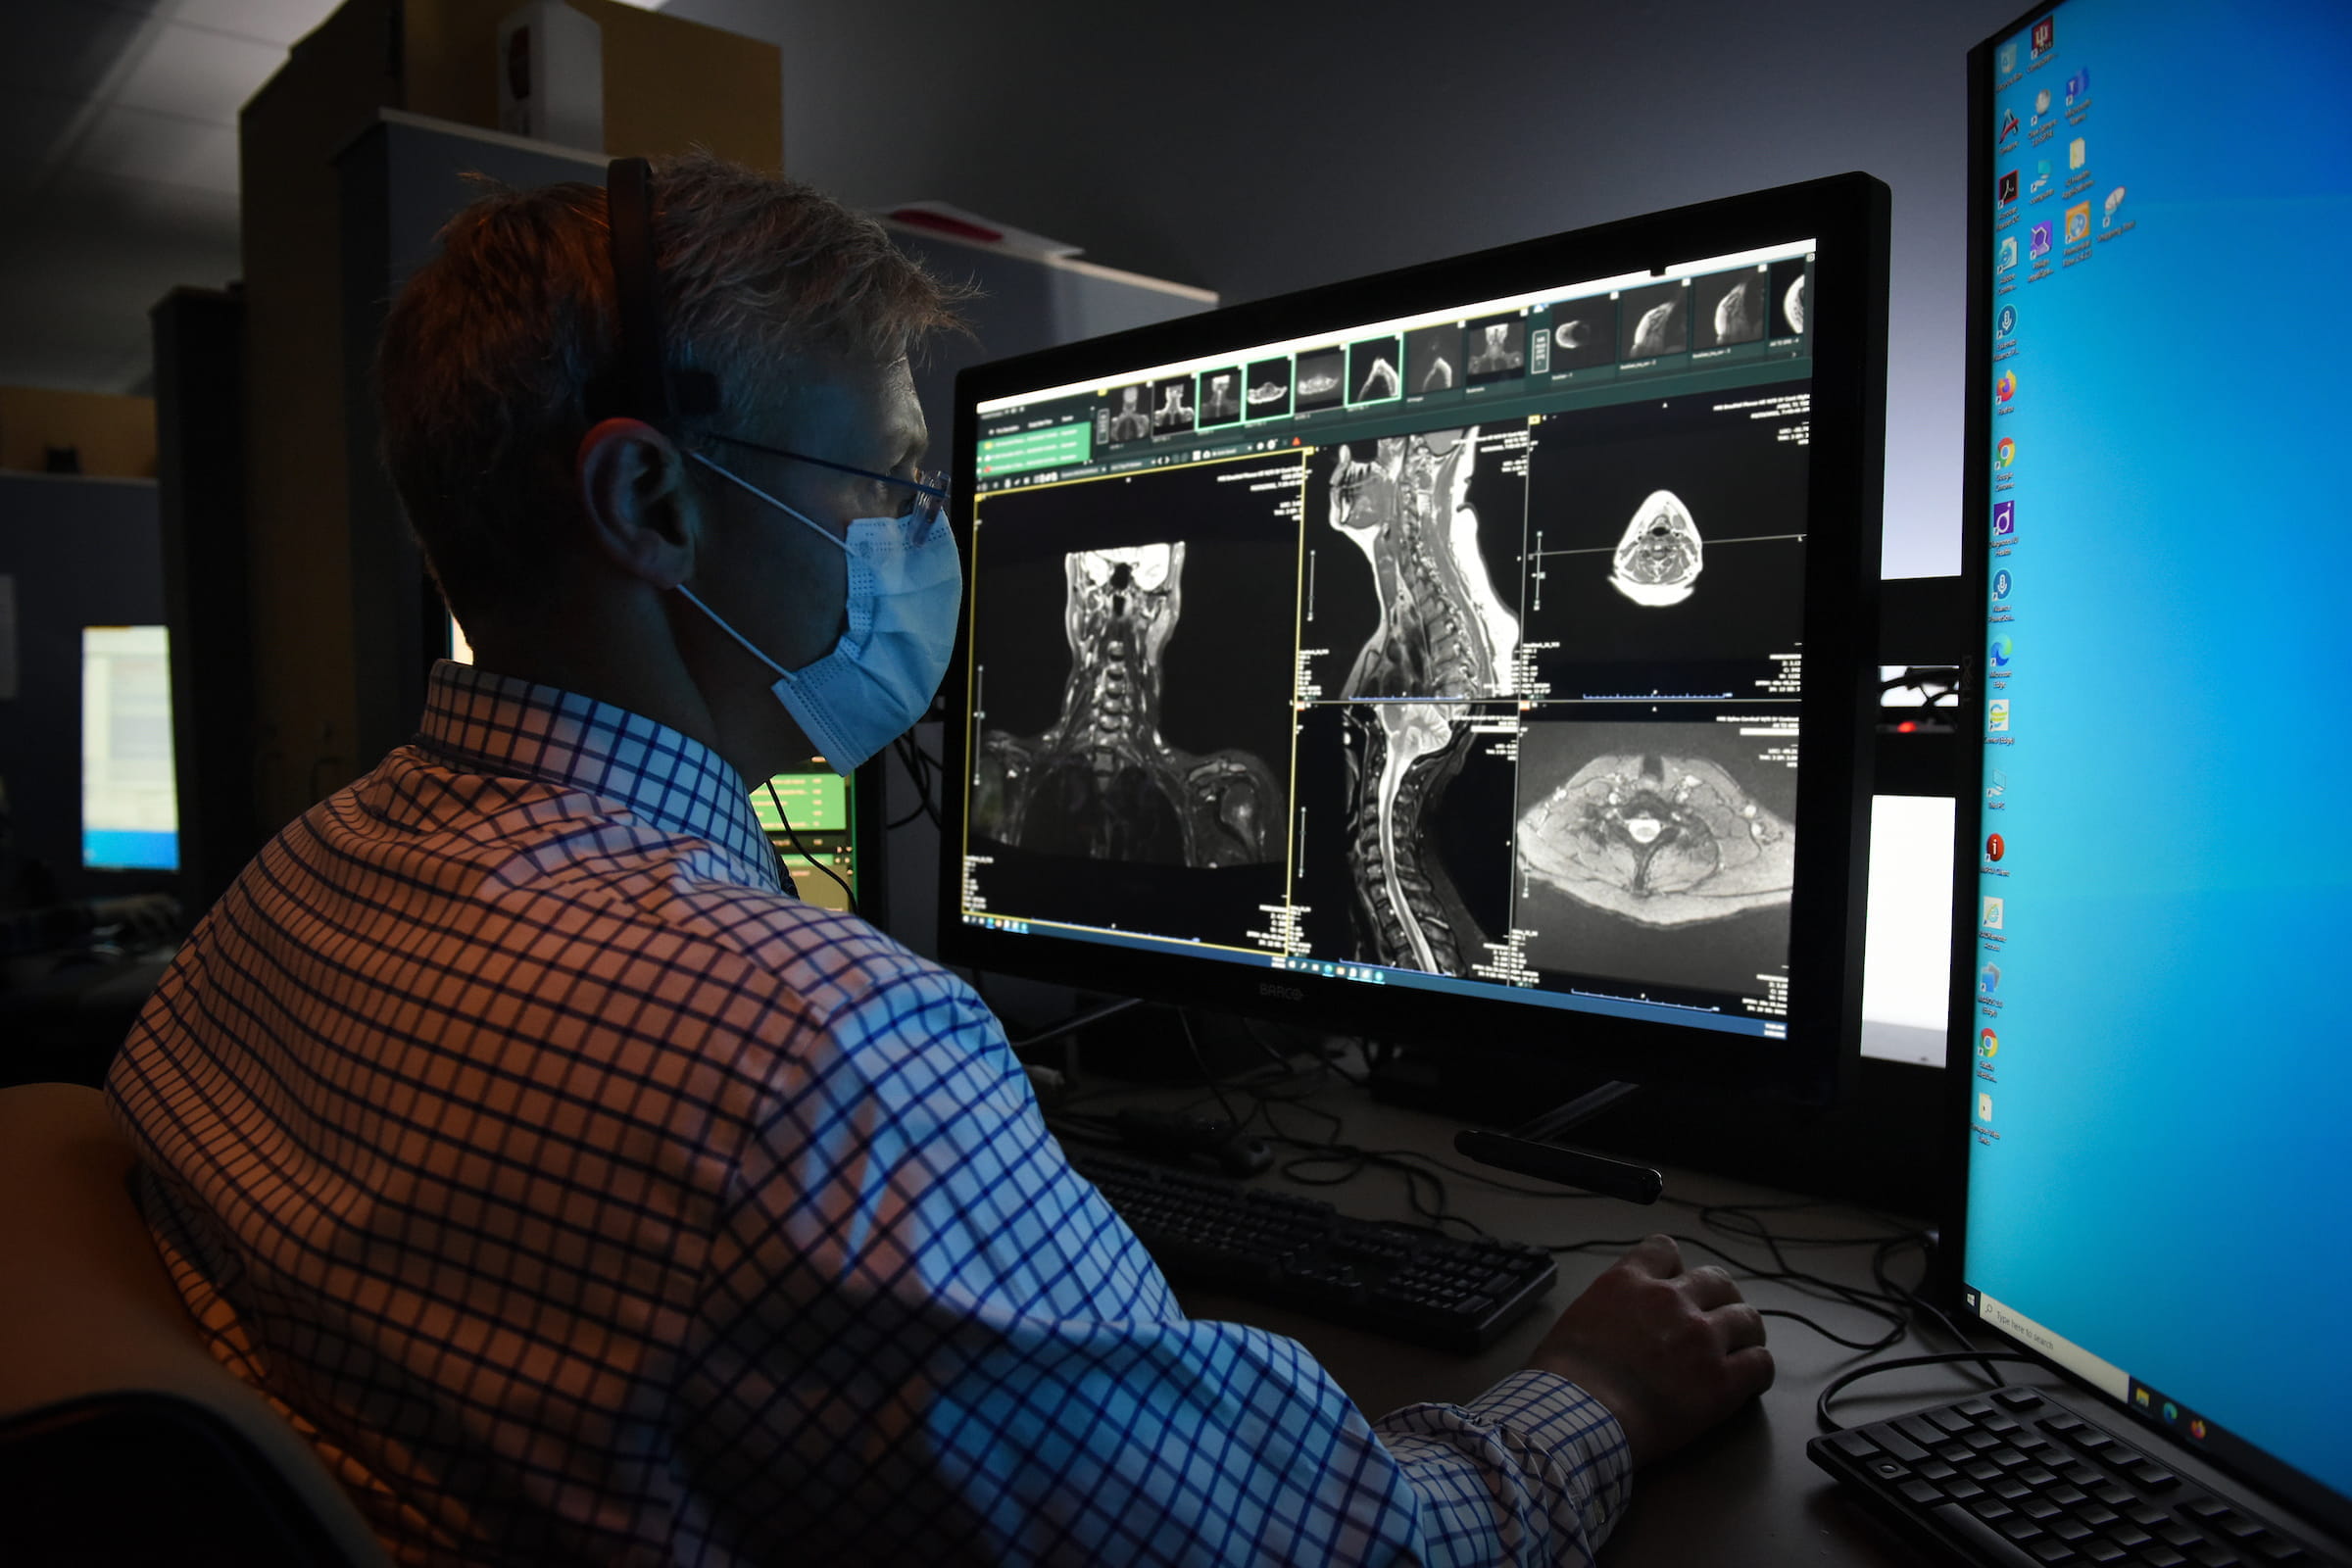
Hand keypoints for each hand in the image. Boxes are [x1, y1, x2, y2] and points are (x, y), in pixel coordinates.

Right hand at [1527, 1234, 1772, 1465]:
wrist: (1578, 1415)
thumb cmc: (1564, 1377)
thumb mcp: (1577, 1317)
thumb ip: (1610, 1307)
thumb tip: (1619, 1323)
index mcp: (1629, 1281)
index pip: (1665, 1249)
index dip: (1674, 1268)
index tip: (1675, 1285)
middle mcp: (1671, 1300)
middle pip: (1718, 1281)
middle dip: (1721, 1298)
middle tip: (1718, 1320)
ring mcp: (1701, 1338)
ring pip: (1748, 1319)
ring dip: (1746, 1333)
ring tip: (1743, 1349)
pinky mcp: (1722, 1380)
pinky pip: (1760, 1364)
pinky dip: (1758, 1370)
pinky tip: (1750, 1381)